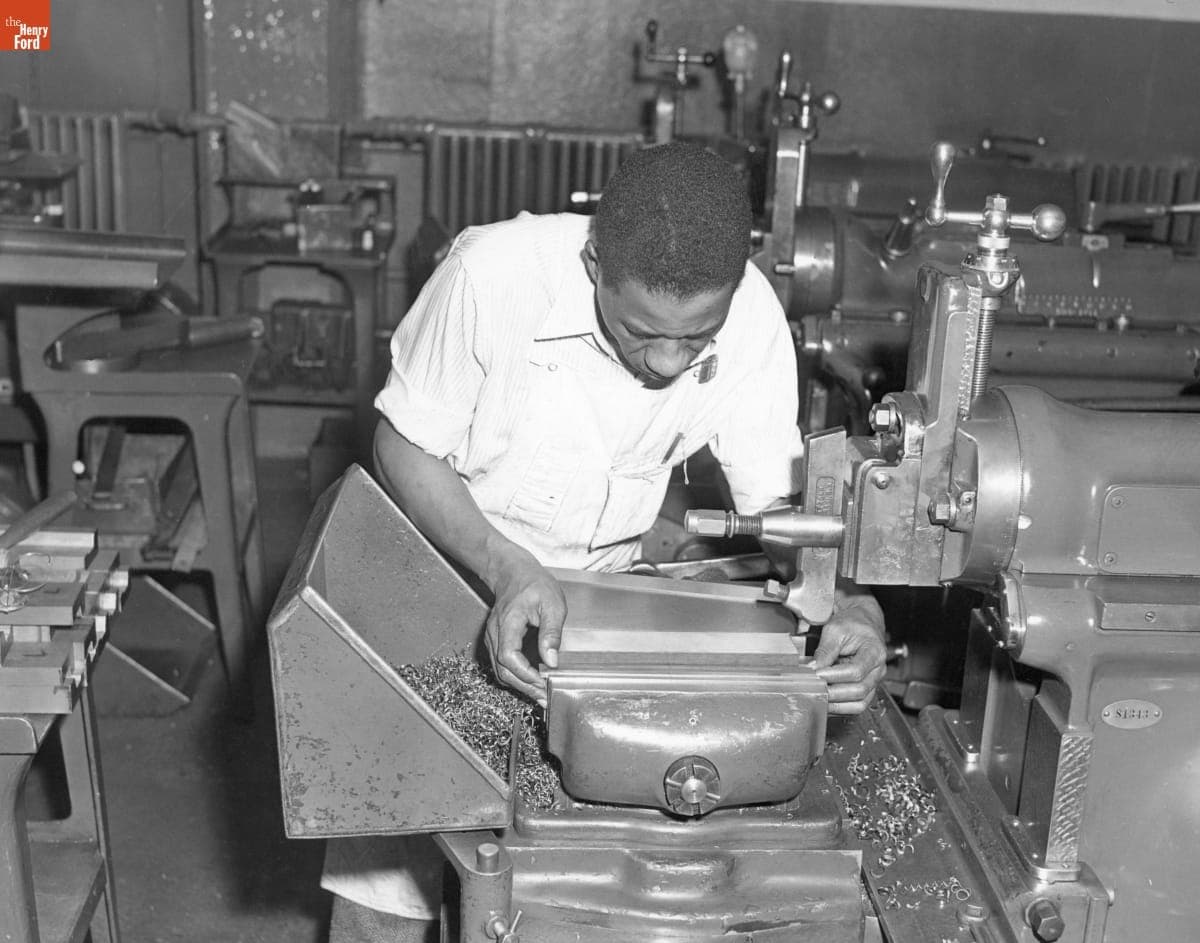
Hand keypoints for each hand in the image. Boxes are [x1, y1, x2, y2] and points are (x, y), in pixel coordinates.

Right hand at [483, 550, 566, 701]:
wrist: (514, 572)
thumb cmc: (534, 584)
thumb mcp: (552, 604)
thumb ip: (551, 633)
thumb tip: (552, 661)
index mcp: (508, 622)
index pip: (509, 657)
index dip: (525, 675)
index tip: (543, 683)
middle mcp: (494, 633)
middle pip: (503, 670)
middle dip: (524, 687)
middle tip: (545, 697)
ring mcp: (492, 637)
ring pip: (500, 671)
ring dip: (519, 685)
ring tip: (540, 694)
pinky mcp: (495, 641)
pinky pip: (501, 664)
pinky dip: (515, 677)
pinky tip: (531, 681)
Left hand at [812, 581, 886, 714]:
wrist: (862, 622)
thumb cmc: (852, 623)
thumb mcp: (835, 630)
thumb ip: (825, 650)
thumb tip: (813, 669)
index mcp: (874, 652)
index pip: (856, 671)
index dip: (834, 676)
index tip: (816, 675)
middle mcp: (878, 670)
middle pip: (859, 690)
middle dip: (834, 693)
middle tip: (813, 689)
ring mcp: (874, 681)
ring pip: (860, 703)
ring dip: (837, 705)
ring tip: (818, 698)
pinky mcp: (866, 688)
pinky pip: (857, 705)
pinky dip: (841, 708)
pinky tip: (826, 703)